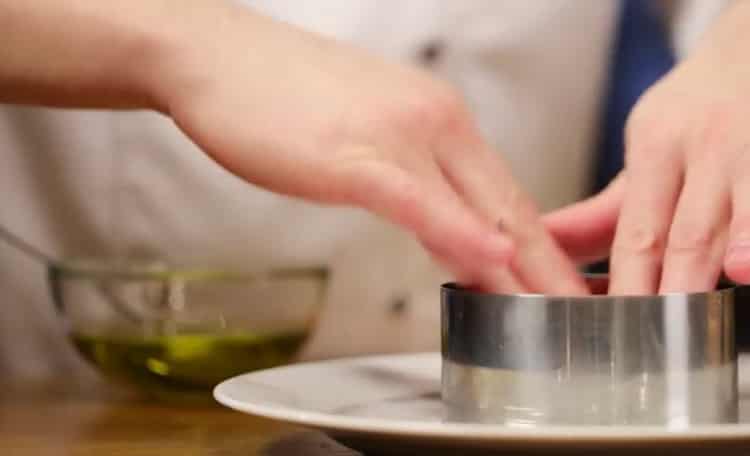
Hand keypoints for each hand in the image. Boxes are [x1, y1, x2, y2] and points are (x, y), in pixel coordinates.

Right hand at [154, 3, 585, 293]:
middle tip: (581, 312)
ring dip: (521, 266)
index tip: (562, 286)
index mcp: (438, 119)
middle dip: (549, 267)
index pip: (504, 194)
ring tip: (554, 310)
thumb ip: (410, 179)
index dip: (542, 248)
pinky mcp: (356, 156)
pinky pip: (419, 201)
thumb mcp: (366, 137)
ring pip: (475, 208)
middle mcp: (433, 121)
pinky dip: (459, 234)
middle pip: (507, 205)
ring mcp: (397, 136)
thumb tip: (438, 223)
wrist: (216, 56)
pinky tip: (490, 261)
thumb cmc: (282, 98)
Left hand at [545, 2, 749, 293]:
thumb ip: (600, 213)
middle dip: (673, 286)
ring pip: (737, 220)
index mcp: (658, 148)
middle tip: (656, 337)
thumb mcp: (643, 153)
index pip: (638, 230)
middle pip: (687, 234)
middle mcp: (707, 150)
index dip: (629, 280)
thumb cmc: (689, 120)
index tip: (616, 321)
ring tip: (719, 293)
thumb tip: (539, 246)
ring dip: (731, 256)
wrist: (749, 56)